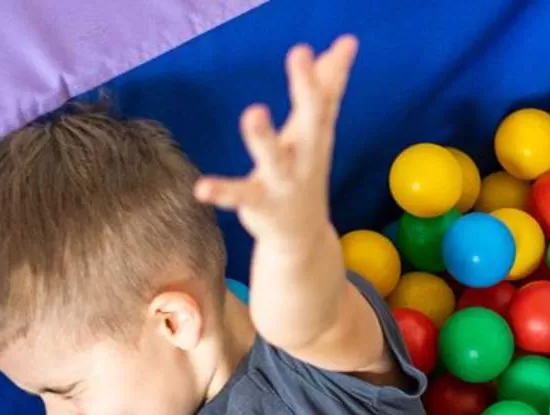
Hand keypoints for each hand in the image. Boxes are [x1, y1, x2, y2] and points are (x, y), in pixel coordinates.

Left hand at [195, 37, 357, 243]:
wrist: (302, 237)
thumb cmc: (305, 170)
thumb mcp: (316, 130)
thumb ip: (329, 87)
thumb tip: (347, 42)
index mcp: (316, 135)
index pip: (328, 98)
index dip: (334, 71)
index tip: (346, 43)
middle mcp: (306, 156)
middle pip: (312, 120)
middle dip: (307, 87)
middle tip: (301, 53)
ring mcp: (284, 182)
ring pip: (275, 159)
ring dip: (264, 136)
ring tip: (254, 112)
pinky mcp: (261, 205)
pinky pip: (240, 196)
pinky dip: (223, 192)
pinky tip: (202, 188)